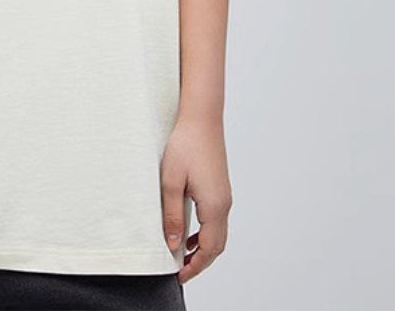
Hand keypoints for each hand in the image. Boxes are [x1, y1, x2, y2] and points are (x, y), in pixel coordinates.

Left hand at [160, 115, 232, 283]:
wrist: (201, 118)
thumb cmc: (185, 144)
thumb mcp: (170, 181)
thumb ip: (172, 215)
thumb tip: (172, 244)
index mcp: (214, 206)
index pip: (208, 249)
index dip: (195, 266)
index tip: (180, 276)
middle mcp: (224, 204)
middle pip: (217, 245)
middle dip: (200, 262)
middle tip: (181, 271)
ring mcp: (224, 196)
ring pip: (218, 233)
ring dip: (203, 248)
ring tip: (182, 256)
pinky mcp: (220, 188)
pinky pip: (217, 220)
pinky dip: (205, 233)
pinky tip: (189, 232)